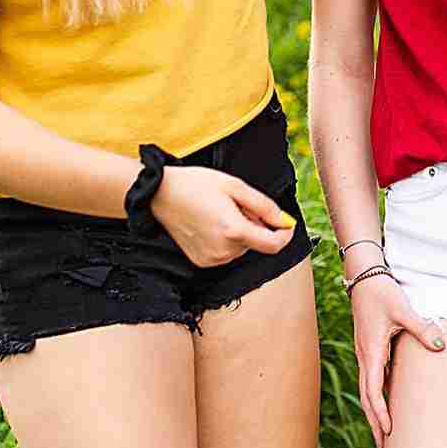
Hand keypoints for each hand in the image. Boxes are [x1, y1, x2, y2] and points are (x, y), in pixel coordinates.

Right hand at [150, 164, 294, 265]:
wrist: (160, 194)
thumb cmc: (196, 185)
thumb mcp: (235, 186)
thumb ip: (264, 206)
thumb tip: (284, 221)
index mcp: (233, 231)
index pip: (273, 245)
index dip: (285, 234)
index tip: (286, 223)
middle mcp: (223, 251)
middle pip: (256, 243)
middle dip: (255, 224)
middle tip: (236, 204)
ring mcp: (211, 259)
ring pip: (242, 247)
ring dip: (240, 231)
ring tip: (220, 211)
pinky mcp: (202, 262)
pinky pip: (226, 252)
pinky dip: (227, 239)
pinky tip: (211, 223)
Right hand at [349, 271, 446, 447]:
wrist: (363, 277)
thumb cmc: (382, 292)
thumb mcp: (403, 309)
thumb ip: (422, 328)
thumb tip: (442, 345)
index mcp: (372, 352)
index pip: (374, 390)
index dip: (380, 412)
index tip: (388, 431)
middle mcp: (365, 357)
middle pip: (367, 398)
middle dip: (374, 422)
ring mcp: (365, 354)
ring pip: (367, 390)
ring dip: (373, 412)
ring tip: (382, 434)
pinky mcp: (368, 349)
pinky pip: (371, 379)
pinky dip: (375, 396)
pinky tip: (385, 404)